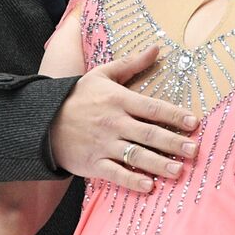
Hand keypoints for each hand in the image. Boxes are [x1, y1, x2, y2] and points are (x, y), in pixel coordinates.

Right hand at [48, 45, 198, 192]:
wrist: (41, 121)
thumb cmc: (77, 97)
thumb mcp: (102, 74)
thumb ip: (131, 63)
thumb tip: (156, 48)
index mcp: (118, 100)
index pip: (153, 108)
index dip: (175, 115)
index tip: (194, 123)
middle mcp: (114, 123)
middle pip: (149, 134)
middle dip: (173, 143)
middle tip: (194, 150)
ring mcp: (103, 145)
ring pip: (136, 156)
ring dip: (159, 164)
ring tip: (179, 171)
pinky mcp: (92, 163)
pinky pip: (115, 174)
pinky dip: (132, 180)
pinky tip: (149, 186)